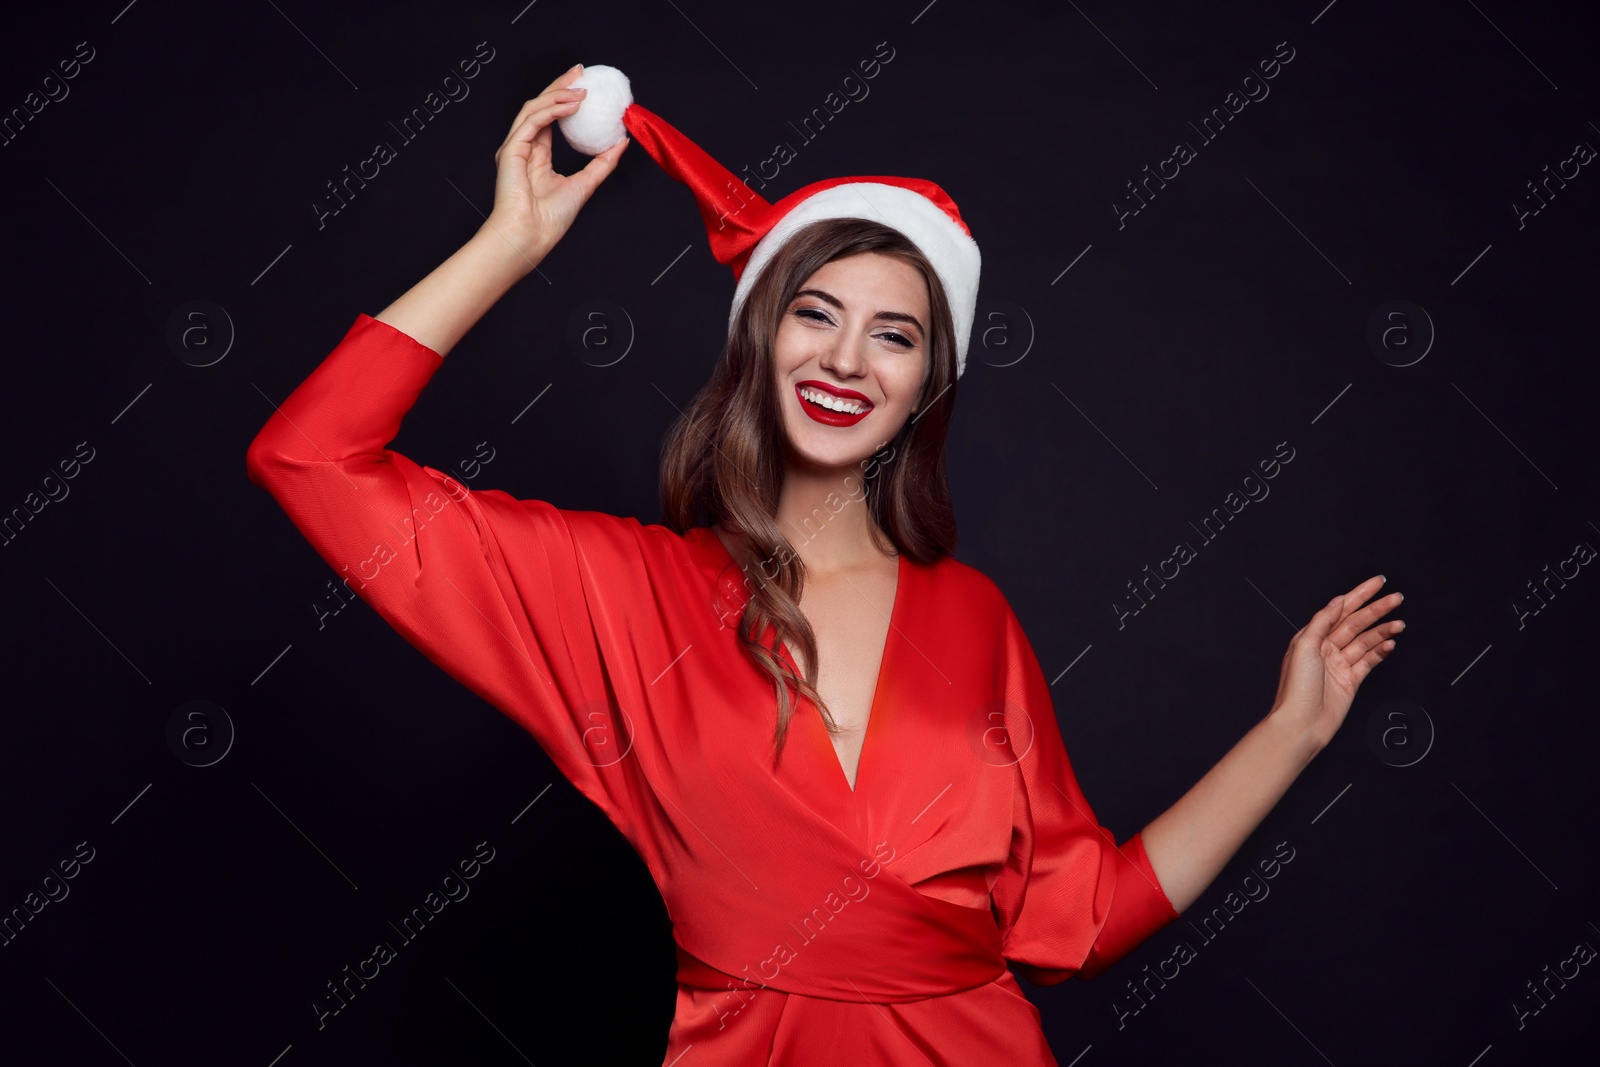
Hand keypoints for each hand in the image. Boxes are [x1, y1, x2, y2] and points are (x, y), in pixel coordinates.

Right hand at [480, 63, 628, 269]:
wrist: (531, 236)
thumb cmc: (550, 220)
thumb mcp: (585, 185)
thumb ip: (602, 163)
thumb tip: (621, 143)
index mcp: (537, 157)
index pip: (550, 118)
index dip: (565, 99)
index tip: (584, 85)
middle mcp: (524, 148)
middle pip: (541, 107)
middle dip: (559, 86)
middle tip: (580, 72)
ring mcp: (515, 148)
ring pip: (534, 108)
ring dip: (558, 95)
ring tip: (581, 88)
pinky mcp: (511, 150)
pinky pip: (533, 122)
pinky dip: (552, 110)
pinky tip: (571, 105)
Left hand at [1269, 574, 1404, 749]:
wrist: (1301, 723)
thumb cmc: (1297, 687)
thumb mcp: (1305, 646)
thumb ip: (1322, 621)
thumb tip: (1338, 600)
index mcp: (1312, 637)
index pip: (1340, 609)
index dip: (1359, 595)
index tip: (1378, 582)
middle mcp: (1326, 649)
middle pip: (1356, 623)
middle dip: (1377, 610)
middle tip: (1397, 598)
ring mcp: (1339, 665)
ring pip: (1365, 641)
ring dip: (1383, 631)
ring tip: (1400, 624)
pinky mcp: (1350, 681)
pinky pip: (1369, 661)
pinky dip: (1380, 651)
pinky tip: (1391, 643)